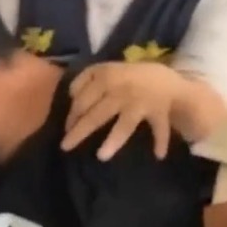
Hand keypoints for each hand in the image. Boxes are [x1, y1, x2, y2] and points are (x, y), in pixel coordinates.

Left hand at [62, 62, 186, 159]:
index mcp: (105, 78)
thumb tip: (70, 96)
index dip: (72, 116)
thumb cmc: (124, 77)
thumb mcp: (102, 69)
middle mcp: (121, 91)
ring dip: (114, 140)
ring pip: (125, 125)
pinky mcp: (158, 111)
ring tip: (101, 157)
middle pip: (97, 115)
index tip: (67, 129)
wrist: (160, 78)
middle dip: (80, 131)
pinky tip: (159, 155)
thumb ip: (83, 79)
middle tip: (65, 147)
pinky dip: (161, 141)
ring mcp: (140, 103)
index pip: (82, 101)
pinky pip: (159, 128)